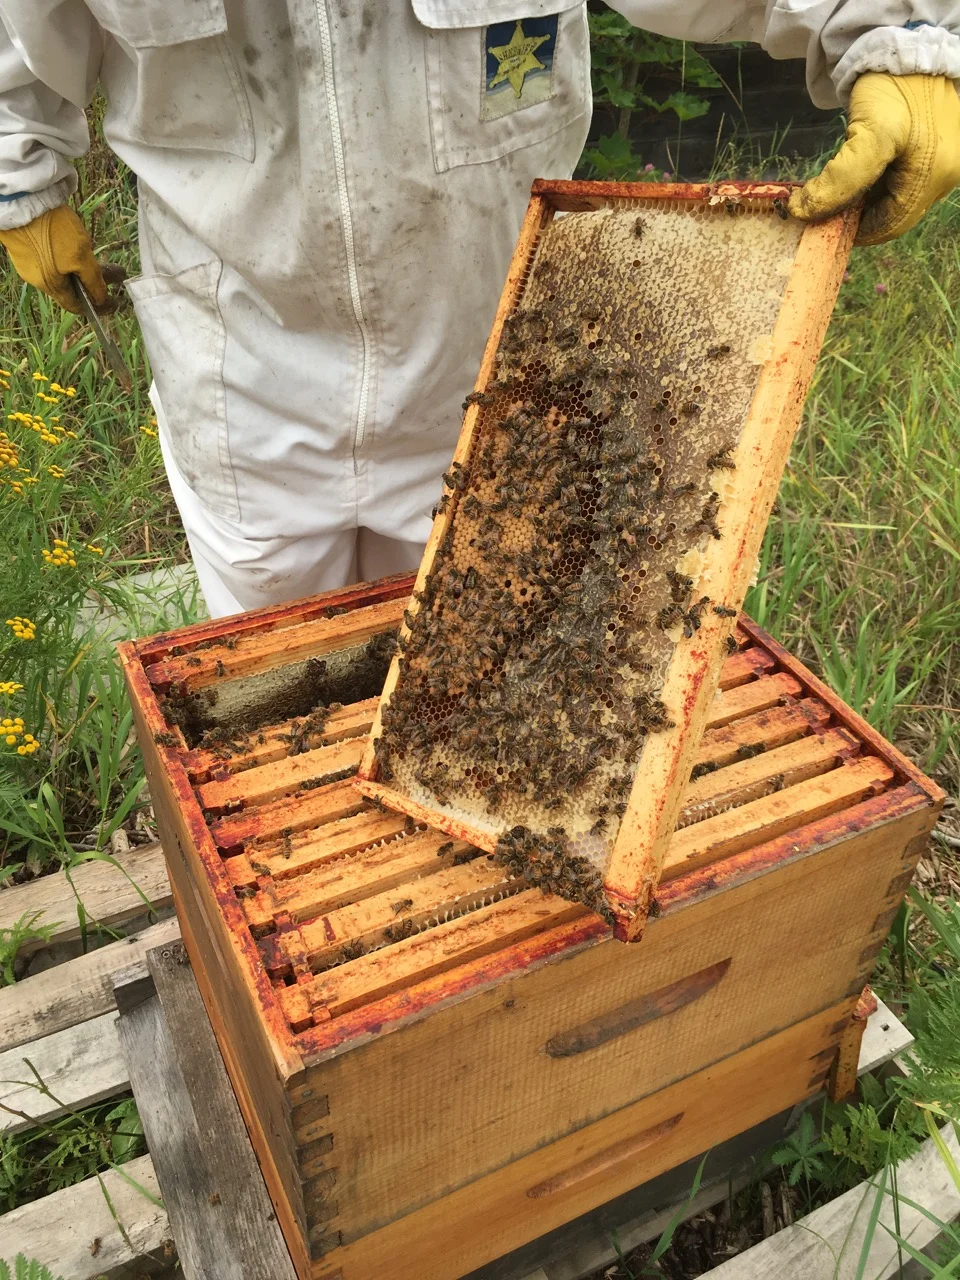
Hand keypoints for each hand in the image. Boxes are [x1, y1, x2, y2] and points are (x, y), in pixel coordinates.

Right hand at [0, 204, 120, 313]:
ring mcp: (27, 261)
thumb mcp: (80, 257)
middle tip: (112, 274)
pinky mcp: (23, 245)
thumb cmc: (52, 230)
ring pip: (58, 271)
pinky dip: (64, 257)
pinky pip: (48, 257)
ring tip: (95, 258)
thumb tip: (101, 300)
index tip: (113, 302)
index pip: (75, 305)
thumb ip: (92, 280)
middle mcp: (36, 277)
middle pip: (68, 288)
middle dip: (90, 284)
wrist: (22, 199)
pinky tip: (72, 245)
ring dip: (78, 269)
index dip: (95, 306)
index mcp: (50, 285)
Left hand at [788, 74, 959, 245]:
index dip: (855, 232)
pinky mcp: (928, 148)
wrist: (905, 43)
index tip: (822, 228)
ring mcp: (938, 160)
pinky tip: (852, 179)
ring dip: (863, 201)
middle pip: (893, 213)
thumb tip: (803, 212)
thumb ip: (840, 181)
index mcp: (937, 176)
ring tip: (834, 194)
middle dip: (857, 216)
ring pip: (893, 197)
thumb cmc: (894, 89)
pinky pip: (898, 178)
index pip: (891, 224)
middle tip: (823, 212)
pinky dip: (872, 184)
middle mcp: (944, 174)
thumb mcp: (868, 137)